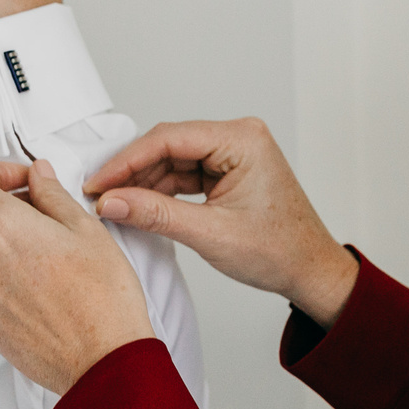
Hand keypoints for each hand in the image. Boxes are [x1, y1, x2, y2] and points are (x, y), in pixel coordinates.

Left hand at [0, 159, 156, 393]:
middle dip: (6, 212)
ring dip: (8, 250)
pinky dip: (9, 282)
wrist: (104, 361)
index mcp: (1, 227)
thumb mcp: (87, 229)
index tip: (18, 181)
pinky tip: (46, 291)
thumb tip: (37, 176)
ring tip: (52, 262)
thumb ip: (52, 194)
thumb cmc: (103, 299)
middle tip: (46, 220)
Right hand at [88, 119, 357, 327]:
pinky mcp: (227, 170)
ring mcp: (233, 153)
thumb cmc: (280, 251)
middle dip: (132, 171)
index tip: (98, 183)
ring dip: (144, 182)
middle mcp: (239, 137)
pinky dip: (162, 190)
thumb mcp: (211, 234)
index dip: (127, 161)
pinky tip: (139, 205)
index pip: (169, 139)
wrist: (310, 271)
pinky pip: (184, 173)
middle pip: (168, 145)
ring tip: (114, 204)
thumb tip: (111, 202)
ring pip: (173, 160)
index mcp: (242, 140)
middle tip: (99, 195)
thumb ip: (156, 215)